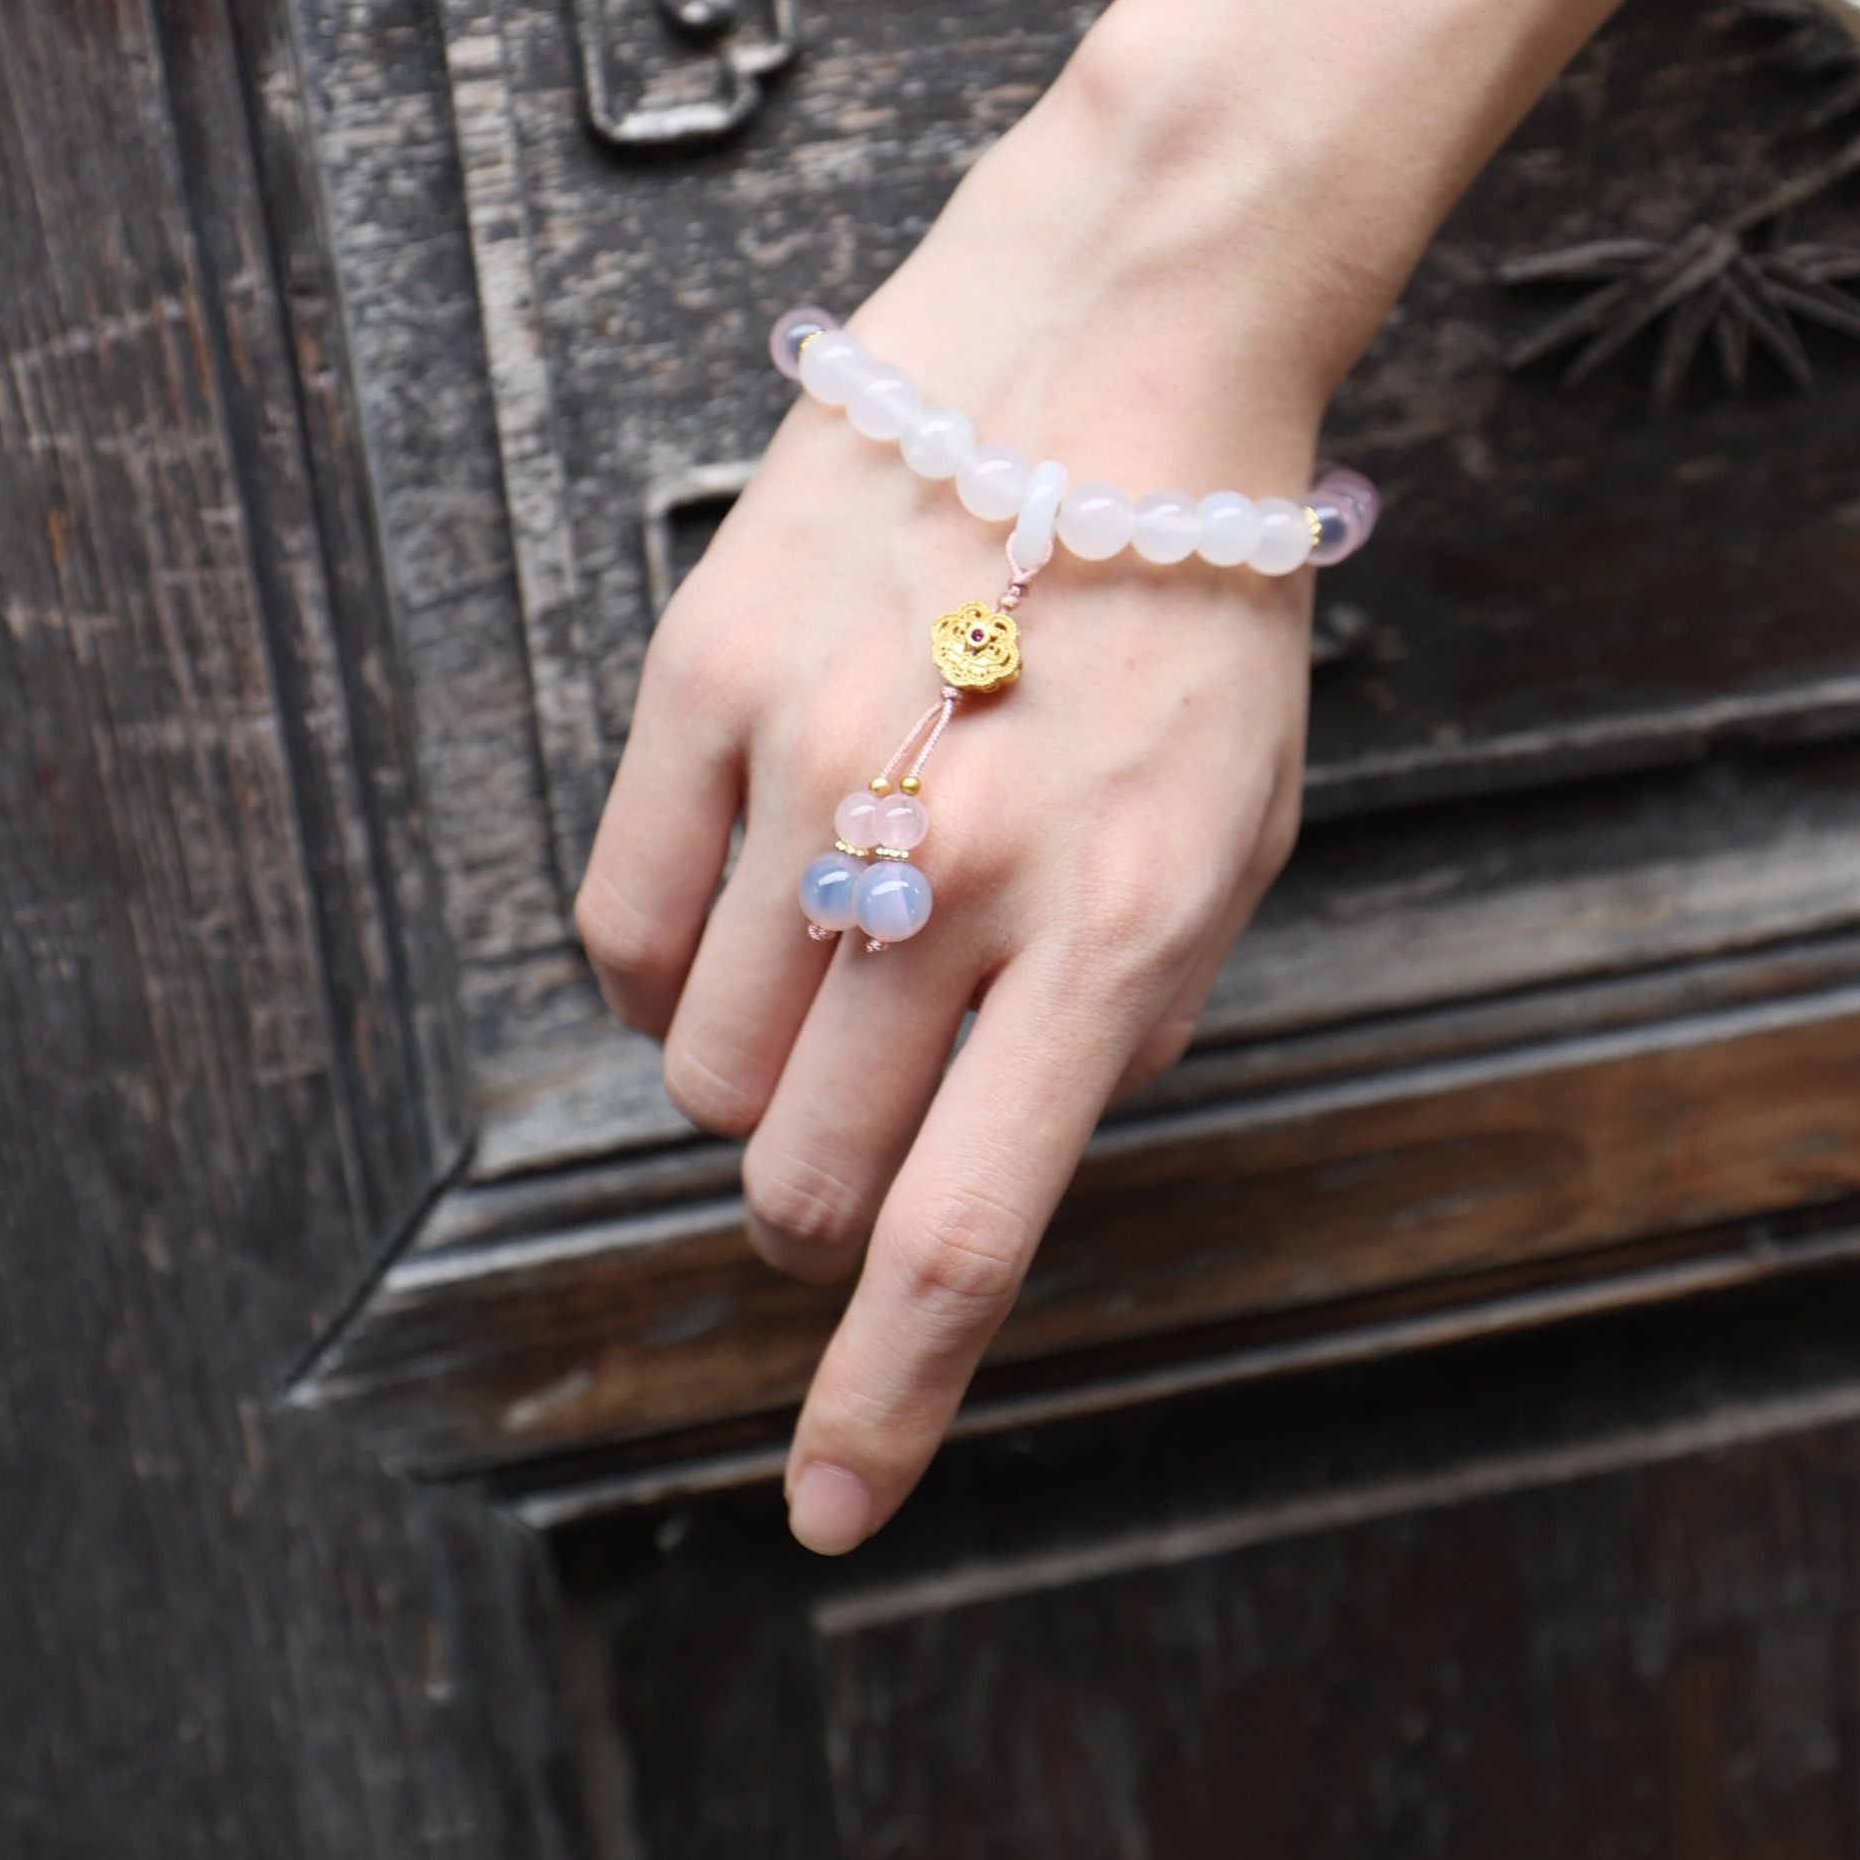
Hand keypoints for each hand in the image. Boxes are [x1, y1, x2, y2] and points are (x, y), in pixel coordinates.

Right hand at [576, 0, 1682, 1547]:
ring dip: (754, 1074)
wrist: (1126, 349)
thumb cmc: (1197, 610)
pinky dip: (670, 962)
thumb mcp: (1236, 840)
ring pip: (702, 1061)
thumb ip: (1125, 1021)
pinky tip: (748, 892)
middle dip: (822, 1208)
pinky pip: (623, 922)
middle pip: (806, 1169)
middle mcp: (953, 866)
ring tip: (832, 963)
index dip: (887, 1400)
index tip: (830, 1511)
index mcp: (1112, 926)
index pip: (967, 1235)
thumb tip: (992, 1153)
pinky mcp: (707, 675)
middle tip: (862, 1135)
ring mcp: (814, 767)